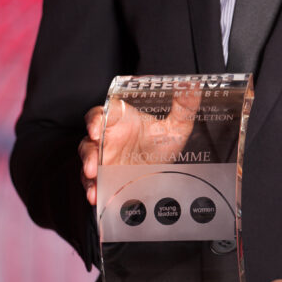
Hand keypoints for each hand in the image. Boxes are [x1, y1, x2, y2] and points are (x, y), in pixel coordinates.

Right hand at [78, 88, 200, 204]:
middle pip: (90, 140)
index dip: (94, 120)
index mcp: (120, 120)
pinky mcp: (103, 179)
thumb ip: (184, 107)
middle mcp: (108, 139)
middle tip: (93, 162)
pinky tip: (96, 195)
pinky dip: (92, 189)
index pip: (101, 114)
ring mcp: (103, 159)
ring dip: (88, 171)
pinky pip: (92, 183)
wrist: (162, 174)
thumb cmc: (161, 145)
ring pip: (88, 162)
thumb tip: (192, 86)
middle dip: (89, 151)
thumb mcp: (176, 128)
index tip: (96, 129)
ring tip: (93, 178)